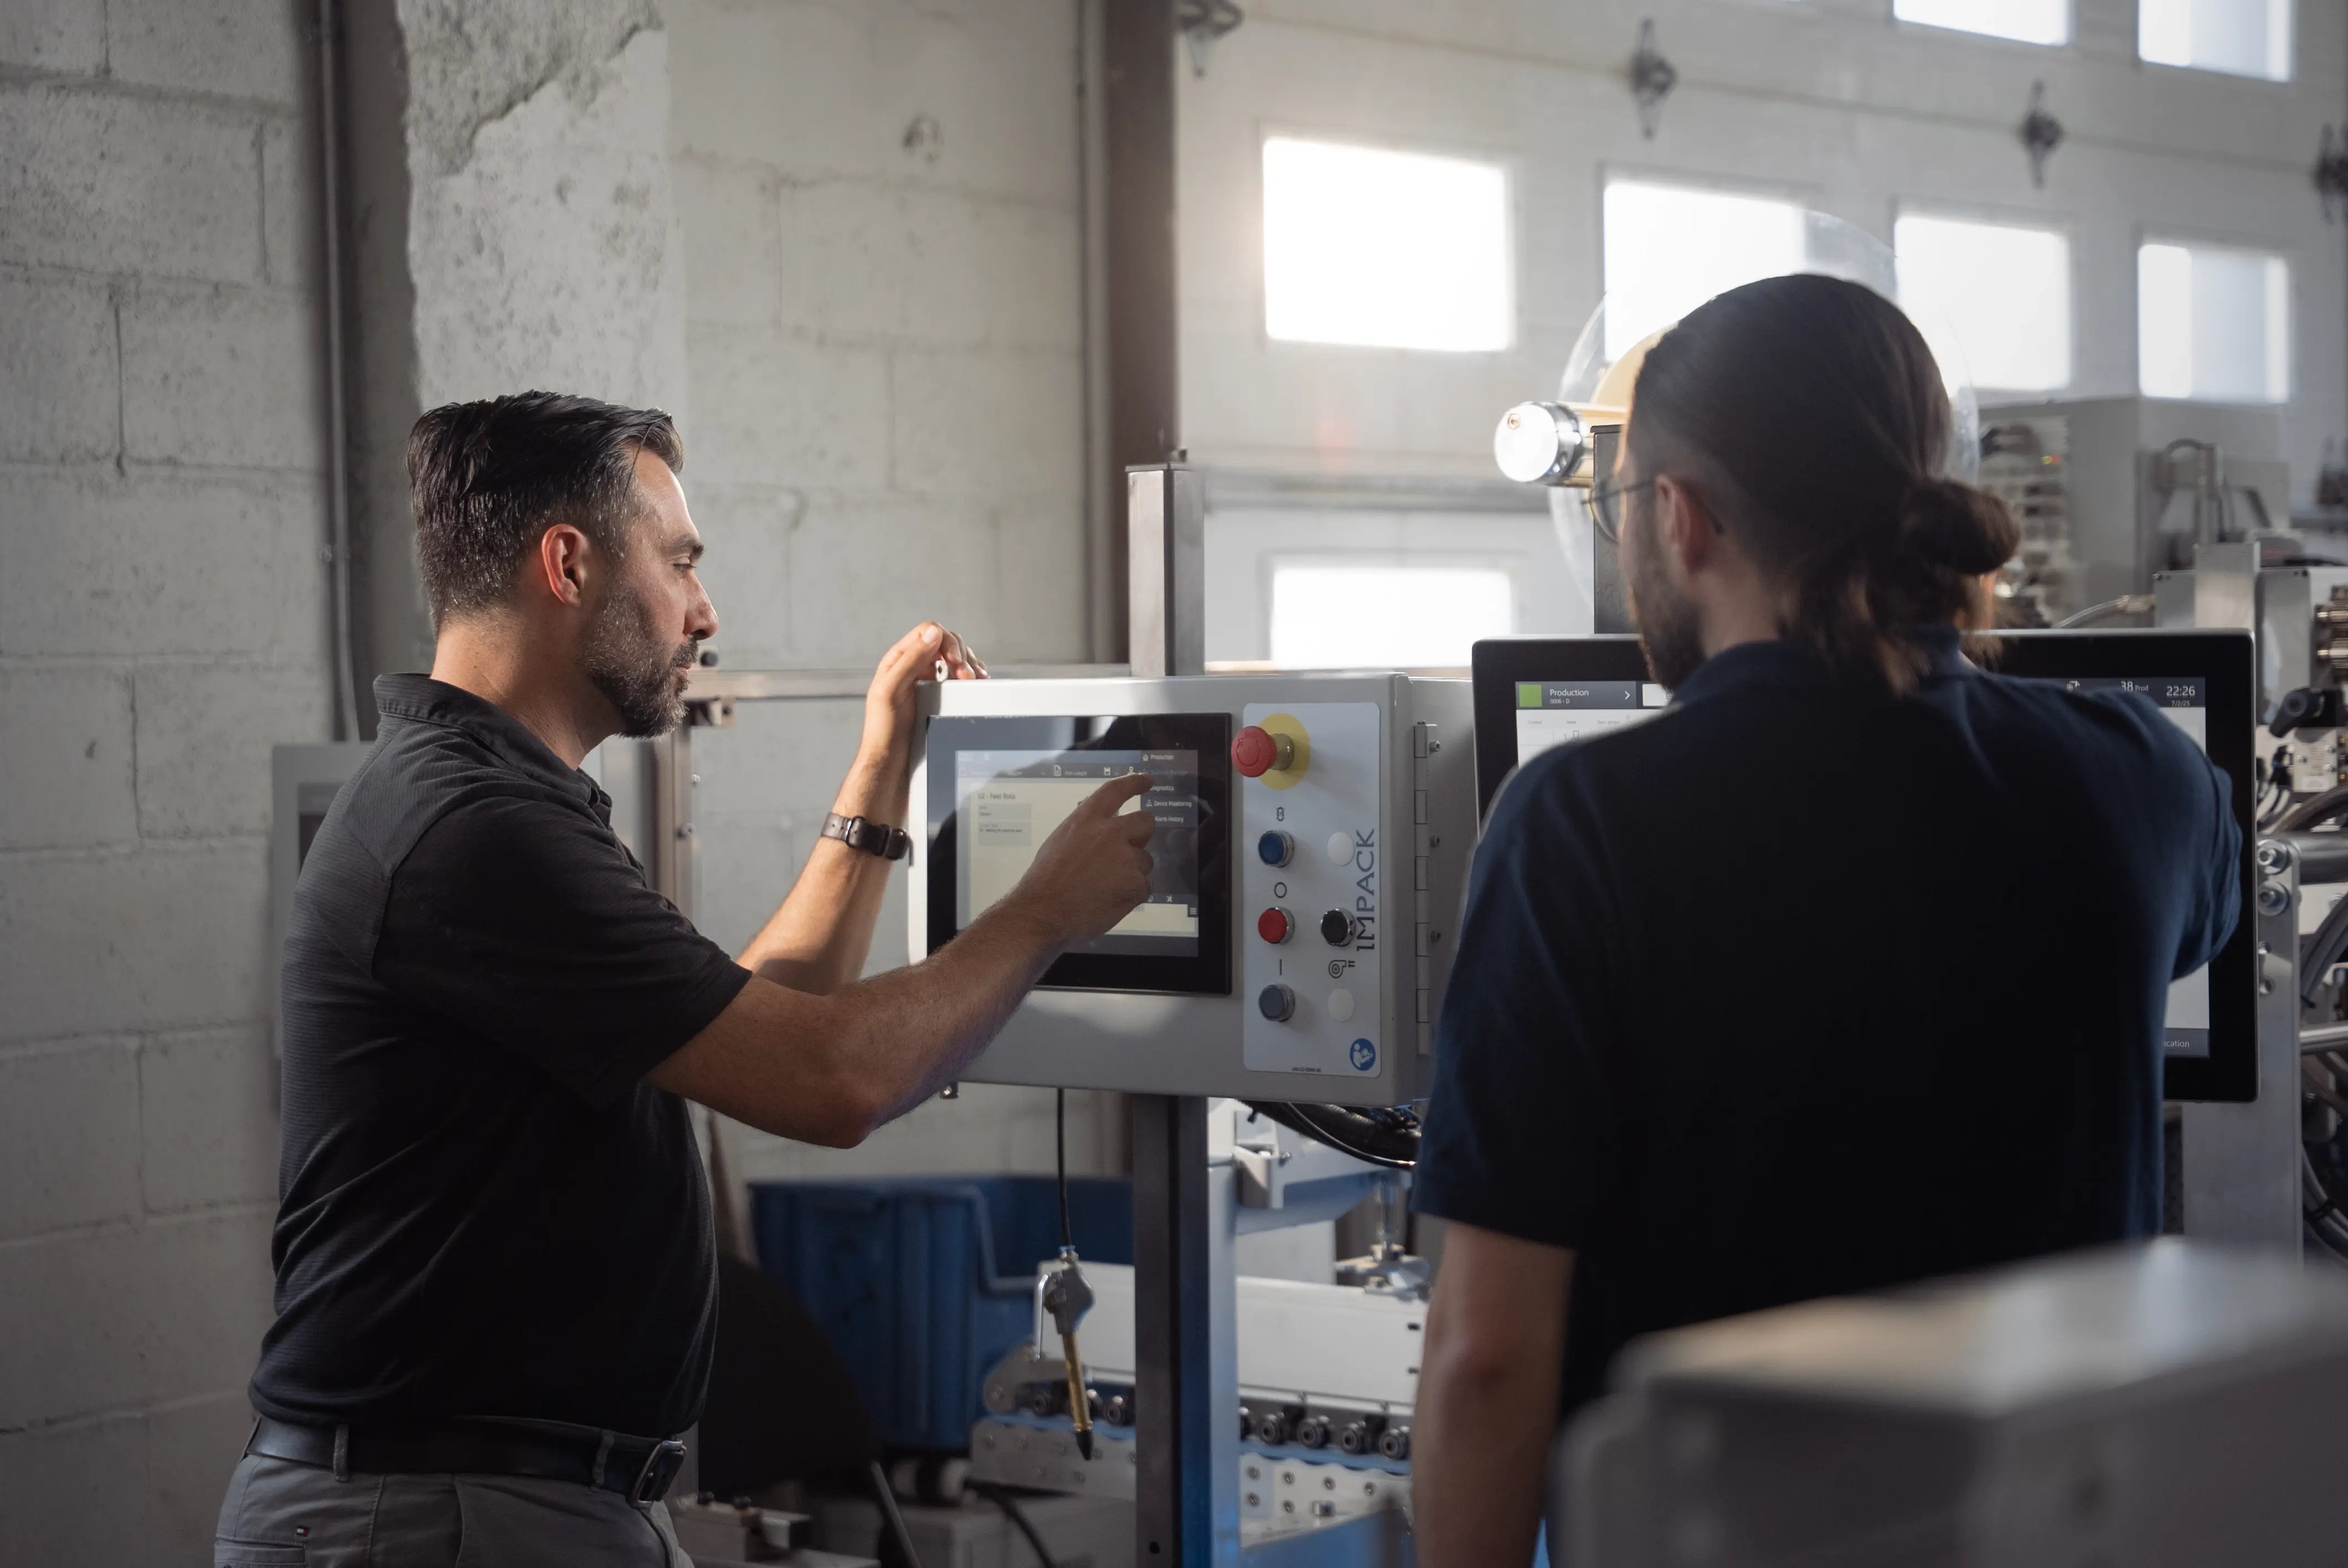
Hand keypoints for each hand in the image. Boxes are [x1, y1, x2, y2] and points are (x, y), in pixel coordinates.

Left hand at [858, 622, 984, 778]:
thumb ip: (909, 659)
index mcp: (899, 660)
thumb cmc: (885, 730)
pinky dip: (970, 678)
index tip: (955, 663)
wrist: (891, 762)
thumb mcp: (890, 690)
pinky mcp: (939, 696)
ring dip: (969, 666)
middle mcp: (913, 667)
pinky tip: (973, 687)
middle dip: (961, 656)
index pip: (927, 632)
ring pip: (955, 659)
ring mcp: (927, 681)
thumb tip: (932, 633)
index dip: (946, 642)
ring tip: (972, 681)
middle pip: (945, 643)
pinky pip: (959, 678)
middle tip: (966, 677)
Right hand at [1006, 773, 1158, 948]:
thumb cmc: (1045, 880)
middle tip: (1131, 848)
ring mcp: (1126, 859)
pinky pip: (1144, 886)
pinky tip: (1111, 901)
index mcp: (1087, 819)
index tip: (1147, 782)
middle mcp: (1110, 833)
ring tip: (1107, 887)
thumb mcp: (1061, 842)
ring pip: (1145, 860)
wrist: (1043, 912)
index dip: (1135, 783)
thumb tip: (1102, 834)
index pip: (1116, 790)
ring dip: (1133, 871)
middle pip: (1145, 822)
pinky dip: (1132, 894)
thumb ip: (1086, 832)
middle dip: (1142, 834)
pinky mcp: (1135, 885)